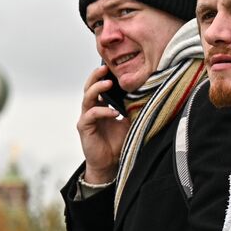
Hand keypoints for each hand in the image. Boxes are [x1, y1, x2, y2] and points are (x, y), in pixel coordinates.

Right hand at [76, 64, 132, 184]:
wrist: (110, 164)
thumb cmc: (118, 143)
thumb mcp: (130, 122)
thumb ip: (132, 109)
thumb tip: (146, 94)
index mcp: (101, 105)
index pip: (99, 86)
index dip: (104, 76)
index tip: (113, 66)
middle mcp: (92, 109)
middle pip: (89, 87)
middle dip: (96, 76)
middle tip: (105, 68)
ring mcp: (87, 117)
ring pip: (87, 97)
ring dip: (97, 88)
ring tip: (107, 83)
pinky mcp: (84, 127)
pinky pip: (91, 115)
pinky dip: (102, 111)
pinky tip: (113, 112)